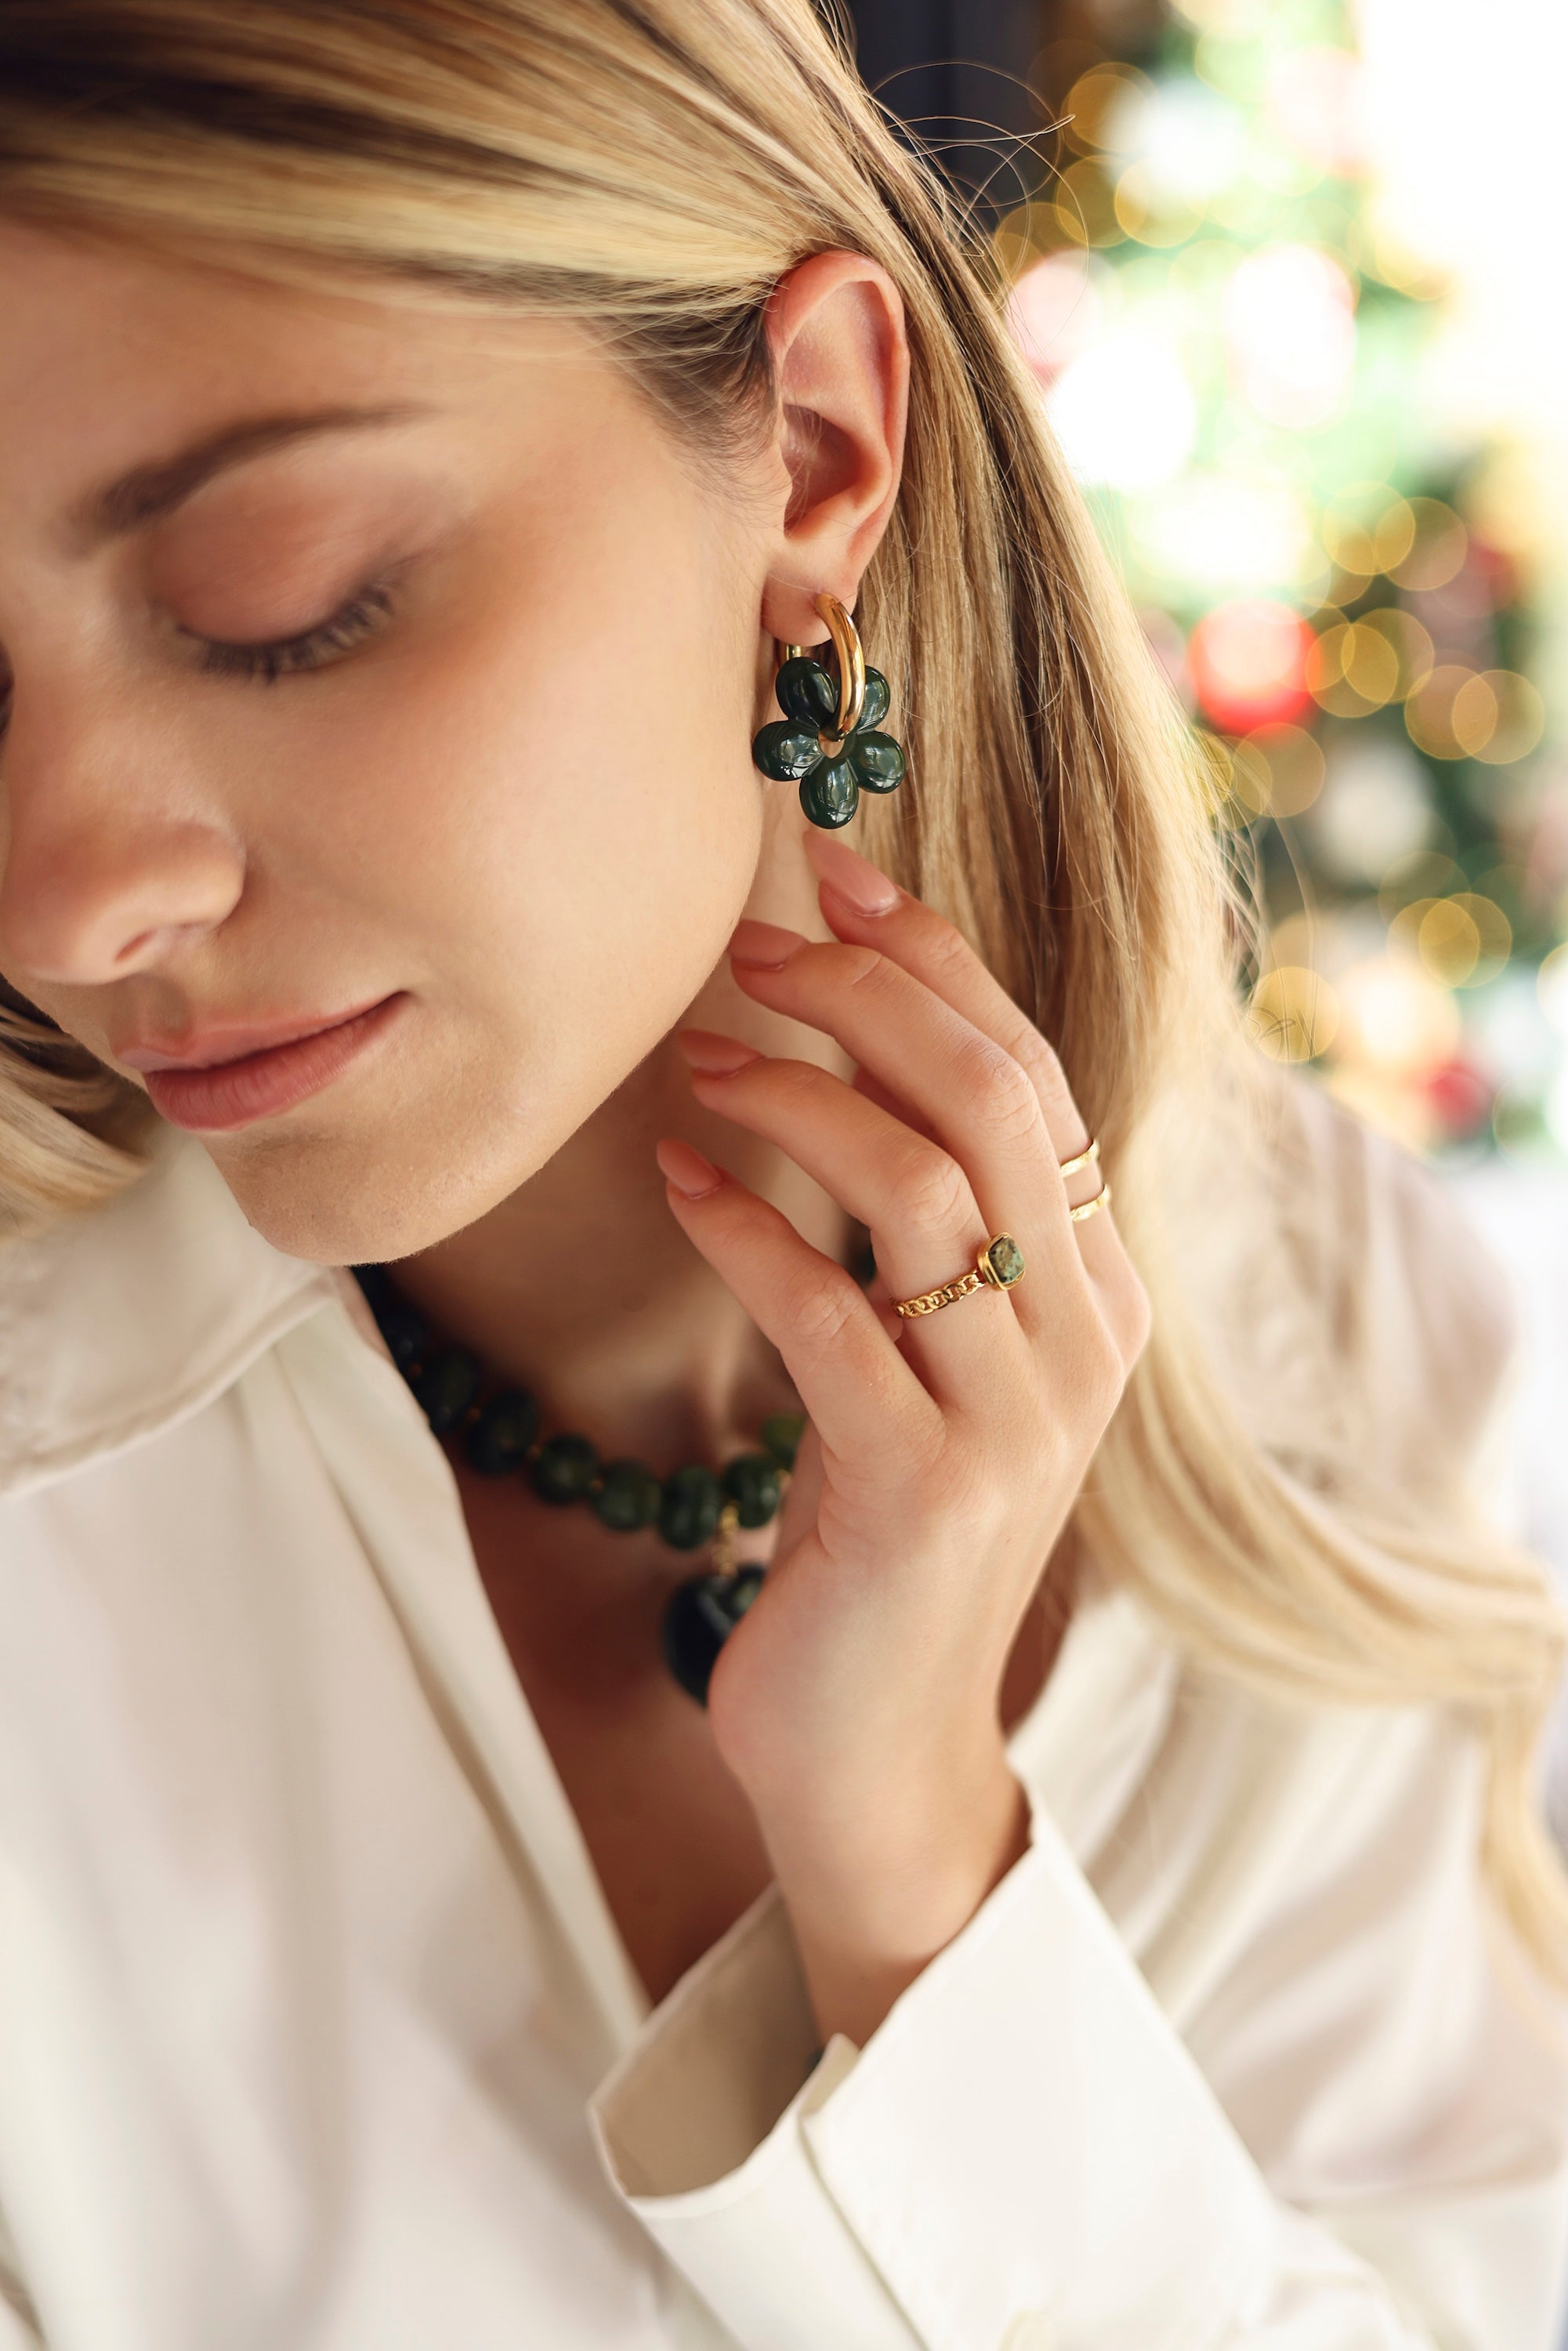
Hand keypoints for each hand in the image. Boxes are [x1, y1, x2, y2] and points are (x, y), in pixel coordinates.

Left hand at [656, 832, 1150, 2043]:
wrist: (881, 1747)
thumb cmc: (880, 1532)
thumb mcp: (927, 1361)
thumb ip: (924, 1234)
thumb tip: (838, 1054)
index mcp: (1096, 1292)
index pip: (1035, 1079)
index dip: (937, 965)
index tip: (832, 879)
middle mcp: (1084, 1341)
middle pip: (994, 1104)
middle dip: (871, 998)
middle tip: (752, 945)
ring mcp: (1017, 1419)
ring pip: (924, 1191)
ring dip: (801, 1100)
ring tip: (701, 1064)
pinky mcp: (926, 1488)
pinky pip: (832, 1316)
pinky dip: (747, 1233)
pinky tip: (679, 1185)